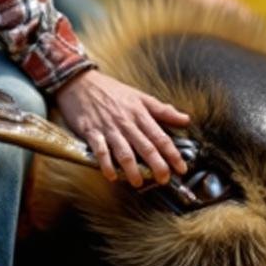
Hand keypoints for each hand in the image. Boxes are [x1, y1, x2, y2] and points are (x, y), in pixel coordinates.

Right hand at [54, 70, 191, 187]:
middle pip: (145, 146)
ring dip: (132, 169)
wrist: (79, 82)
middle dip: (157, 165)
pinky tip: (112, 176)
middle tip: (164, 180)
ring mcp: (108, 128)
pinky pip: (100, 151)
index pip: (160, 137)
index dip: (172, 154)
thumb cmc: (111, 90)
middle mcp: (126, 122)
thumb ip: (162, 110)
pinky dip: (106, 164)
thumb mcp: (140, 96)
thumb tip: (186, 119)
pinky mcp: (91, 132)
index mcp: (140, 113)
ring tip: (138, 182)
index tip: (181, 168)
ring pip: (124, 151)